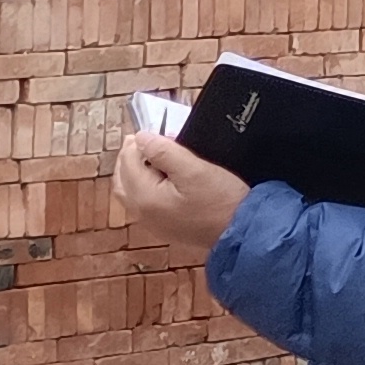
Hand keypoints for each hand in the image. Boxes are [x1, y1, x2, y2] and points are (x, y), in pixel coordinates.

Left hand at [113, 133, 250, 252]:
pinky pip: (142, 203)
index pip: (128, 161)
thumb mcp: (194, 170)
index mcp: (144, 198)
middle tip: (147, 141)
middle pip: (122, 178)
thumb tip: (140, 138)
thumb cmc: (221, 200)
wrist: (242, 232)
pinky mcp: (163, 228)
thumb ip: (163, 152)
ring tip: (151, 156)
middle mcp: (141, 213)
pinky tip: (159, 178)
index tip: (158, 133)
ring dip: (134, 171)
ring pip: (129, 191)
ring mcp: (151, 223)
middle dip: (130, 156)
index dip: (140, 142)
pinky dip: (143, 186)